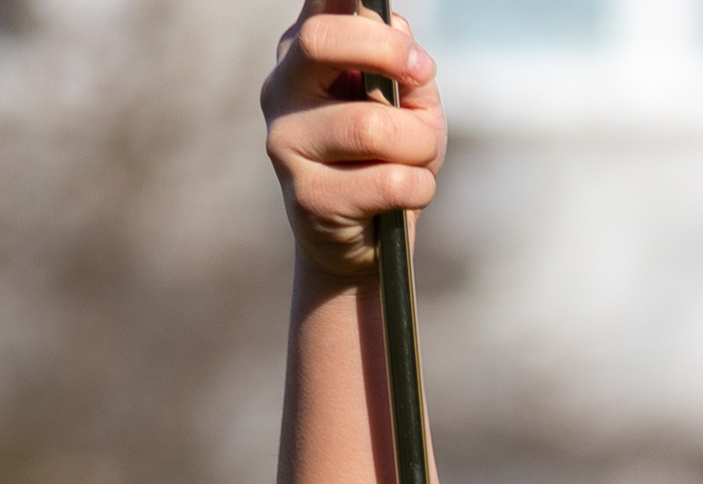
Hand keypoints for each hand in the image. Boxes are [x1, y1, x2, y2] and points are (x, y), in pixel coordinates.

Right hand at [263, 2, 439, 274]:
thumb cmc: (386, 157)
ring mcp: (286, 144)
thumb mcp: (407, 102)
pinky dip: (419, 187)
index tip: (384, 14)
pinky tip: (408, 194)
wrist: (363, 241)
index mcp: (303, 53)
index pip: (318, 4)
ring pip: (372, 125)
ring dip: (419, 144)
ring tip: (418, 160)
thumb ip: (404, 64)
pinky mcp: (307, 198)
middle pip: (322, 41)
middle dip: (389, 53)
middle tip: (421, 73)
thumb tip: (395, 31)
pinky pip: (389, 181)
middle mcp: (281, 90)